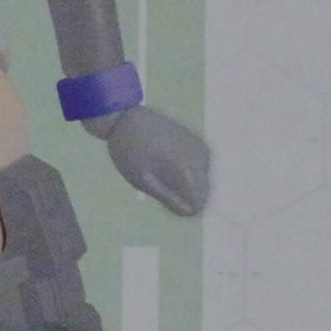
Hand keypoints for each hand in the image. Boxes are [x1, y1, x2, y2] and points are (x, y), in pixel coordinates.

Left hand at [88, 101, 211, 216]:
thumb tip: (191, 212)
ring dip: (183, 183)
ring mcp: (202, 149)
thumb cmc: (129, 151)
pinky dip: (185, 171)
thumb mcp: (143, 180)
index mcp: (187, 168)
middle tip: (157, 182)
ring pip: (201, 181)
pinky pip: (199, 169)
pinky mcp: (199, 143)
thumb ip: (169, 198)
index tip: (161, 196)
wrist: (127, 118)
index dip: (180, 206)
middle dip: (182, 195)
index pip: (199, 203)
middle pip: (202, 193)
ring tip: (160, 169)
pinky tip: (166, 161)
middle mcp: (201, 158)